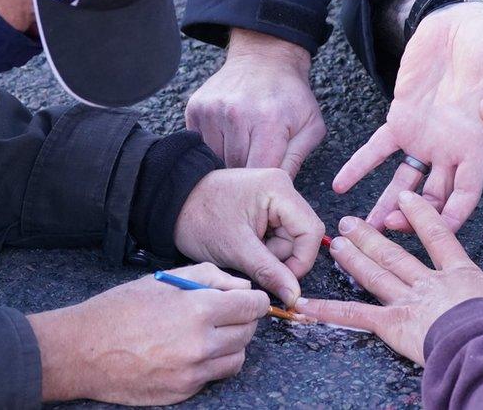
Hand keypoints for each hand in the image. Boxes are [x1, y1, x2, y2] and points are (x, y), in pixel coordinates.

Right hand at [27, 263, 269, 404]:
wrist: (82, 351)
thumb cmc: (119, 309)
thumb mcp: (163, 280)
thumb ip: (209, 277)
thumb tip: (240, 287)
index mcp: (197, 309)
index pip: (252, 306)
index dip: (254, 300)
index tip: (250, 299)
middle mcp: (200, 344)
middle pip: (248, 332)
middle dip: (242, 320)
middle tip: (224, 312)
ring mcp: (193, 372)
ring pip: (237, 358)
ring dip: (230, 344)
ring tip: (206, 333)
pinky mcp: (184, 392)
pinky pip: (214, 376)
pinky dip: (210, 364)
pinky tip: (188, 351)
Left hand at [175, 168, 324, 306]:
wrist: (172, 205)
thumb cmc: (199, 218)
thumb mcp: (236, 249)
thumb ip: (269, 272)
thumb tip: (294, 295)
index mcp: (279, 189)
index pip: (310, 231)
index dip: (301, 261)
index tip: (282, 280)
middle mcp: (282, 188)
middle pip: (301, 236)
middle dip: (280, 257)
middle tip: (252, 260)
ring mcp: (274, 197)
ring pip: (290, 239)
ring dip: (270, 254)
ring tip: (243, 250)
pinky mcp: (265, 207)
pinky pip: (277, 235)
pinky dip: (263, 248)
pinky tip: (244, 244)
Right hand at [186, 29, 326, 177]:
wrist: (265, 58)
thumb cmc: (291, 96)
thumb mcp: (311, 126)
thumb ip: (296, 160)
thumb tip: (283, 191)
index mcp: (268, 121)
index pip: (259, 172)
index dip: (263, 183)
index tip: (267, 185)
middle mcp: (236, 114)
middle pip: (235, 169)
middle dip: (246, 174)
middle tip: (255, 166)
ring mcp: (212, 110)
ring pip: (214, 159)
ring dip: (227, 162)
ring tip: (242, 149)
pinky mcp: (196, 108)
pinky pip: (200, 145)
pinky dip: (213, 149)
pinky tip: (228, 138)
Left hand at [297, 192, 482, 364]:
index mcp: (457, 273)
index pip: (437, 237)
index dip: (422, 216)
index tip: (407, 198)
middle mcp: (427, 282)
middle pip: (395, 254)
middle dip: (372, 237)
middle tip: (351, 221)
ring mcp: (407, 301)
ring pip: (375, 275)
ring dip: (353, 259)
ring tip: (334, 243)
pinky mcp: (392, 323)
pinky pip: (355, 316)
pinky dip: (328, 310)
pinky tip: (305, 303)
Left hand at [334, 2, 482, 231]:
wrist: (461, 22)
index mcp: (478, 144)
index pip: (467, 193)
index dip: (454, 217)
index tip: (436, 236)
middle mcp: (449, 149)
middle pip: (432, 199)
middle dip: (413, 221)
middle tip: (388, 233)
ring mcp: (423, 137)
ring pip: (403, 183)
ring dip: (385, 206)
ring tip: (362, 227)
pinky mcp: (399, 118)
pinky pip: (376, 149)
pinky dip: (358, 167)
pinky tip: (340, 185)